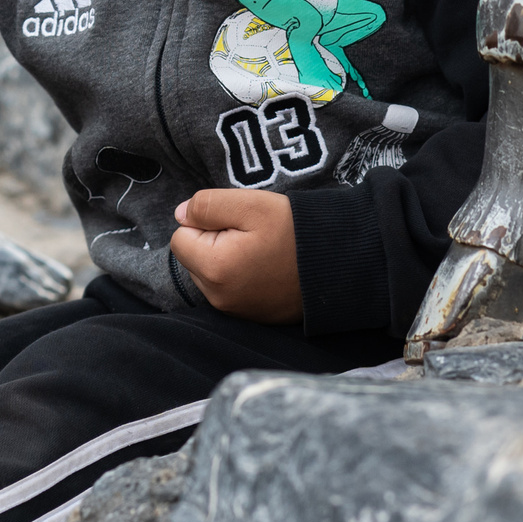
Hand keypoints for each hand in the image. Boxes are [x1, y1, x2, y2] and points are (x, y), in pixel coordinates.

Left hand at [170, 188, 301, 323]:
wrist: (342, 264)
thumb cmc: (296, 231)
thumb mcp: (250, 204)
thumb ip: (207, 205)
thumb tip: (180, 214)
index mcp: (214, 270)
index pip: (181, 237)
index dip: (205, 223)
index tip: (237, 224)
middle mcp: (218, 298)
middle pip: (194, 257)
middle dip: (213, 243)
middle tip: (252, 237)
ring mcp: (234, 311)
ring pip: (210, 273)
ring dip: (227, 259)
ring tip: (262, 252)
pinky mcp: (250, 316)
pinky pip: (229, 288)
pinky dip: (241, 276)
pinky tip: (267, 268)